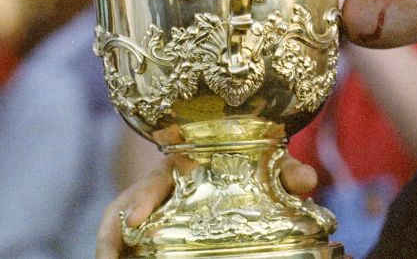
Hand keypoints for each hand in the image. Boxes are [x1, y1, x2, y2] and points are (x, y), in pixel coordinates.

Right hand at [95, 153, 318, 257]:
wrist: (241, 169)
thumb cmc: (253, 166)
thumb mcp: (270, 166)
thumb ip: (287, 172)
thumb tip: (306, 181)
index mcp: (183, 166)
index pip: (154, 180)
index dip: (143, 198)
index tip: (137, 219)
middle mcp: (160, 187)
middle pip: (124, 206)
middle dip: (113, 232)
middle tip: (109, 256)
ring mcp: (151, 208)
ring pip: (118, 224)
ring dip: (110, 246)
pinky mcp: (151, 229)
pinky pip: (127, 241)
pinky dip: (121, 252)